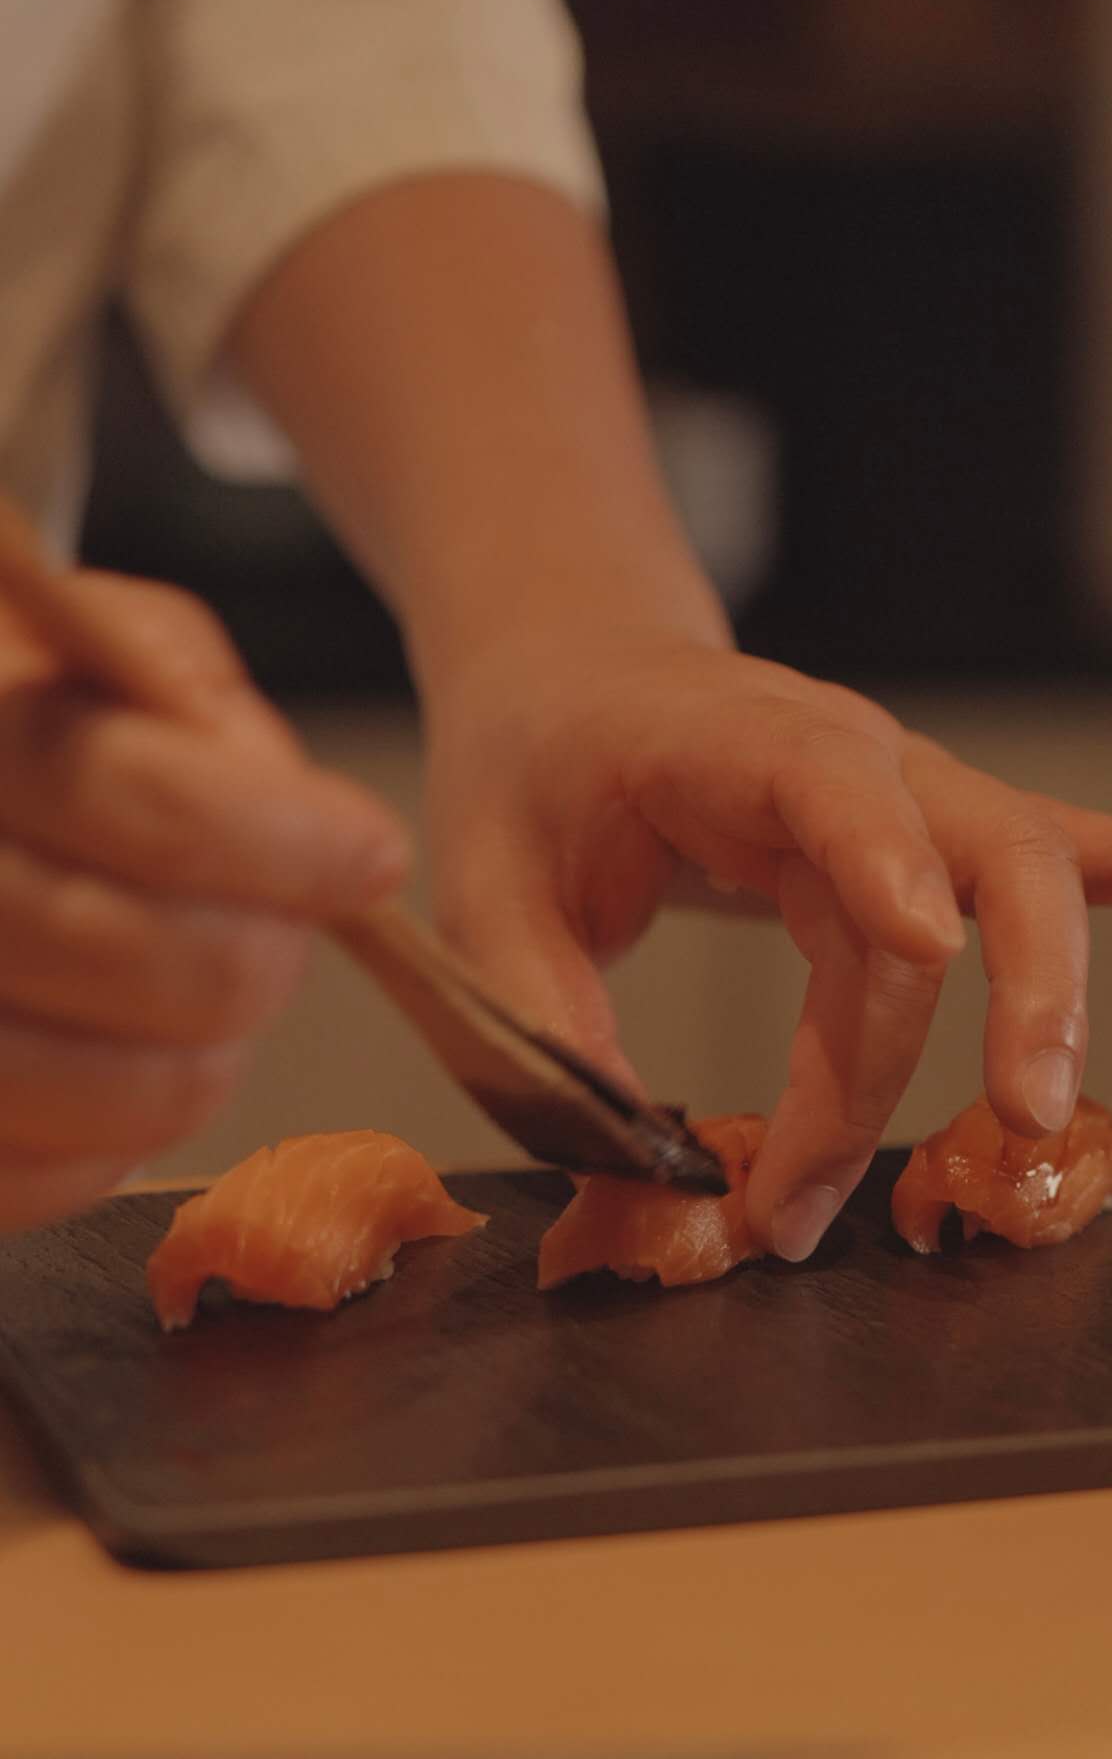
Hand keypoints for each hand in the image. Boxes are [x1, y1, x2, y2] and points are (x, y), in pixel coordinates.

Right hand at [0, 573, 409, 1230]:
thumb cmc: (26, 726)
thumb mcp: (91, 644)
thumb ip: (182, 688)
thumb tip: (288, 802)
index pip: (152, 810)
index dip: (291, 844)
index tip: (368, 854)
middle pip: (171, 968)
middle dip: (267, 954)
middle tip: (274, 928)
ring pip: (146, 1093)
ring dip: (212, 1047)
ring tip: (189, 984)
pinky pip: (73, 1178)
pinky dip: (127, 1126)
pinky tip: (111, 1045)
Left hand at [423, 633, 1111, 1260]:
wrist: (572, 676)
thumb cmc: (530, 767)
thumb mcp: (483, 883)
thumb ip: (535, 1012)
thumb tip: (628, 1152)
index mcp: (720, 742)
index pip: (824, 781)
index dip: (878, 862)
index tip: (923, 953)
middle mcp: (837, 755)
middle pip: (967, 848)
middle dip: (999, 990)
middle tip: (1002, 1123)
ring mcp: (890, 788)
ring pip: (1013, 872)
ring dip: (1040, 993)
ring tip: (1033, 1114)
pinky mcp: (912, 829)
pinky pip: (1028, 845)